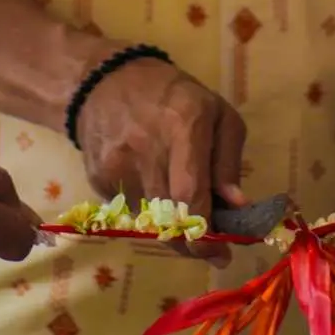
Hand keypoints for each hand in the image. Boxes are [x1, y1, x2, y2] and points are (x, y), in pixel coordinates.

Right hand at [72, 57, 247, 264]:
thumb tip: (236, 207)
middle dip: (194, 242)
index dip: (205, 233)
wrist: (103, 82)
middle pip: (170, 219)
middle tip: (210, 247)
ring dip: (174, 229)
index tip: (222, 252)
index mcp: (184, 125)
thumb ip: (229, 161)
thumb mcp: (217, 113)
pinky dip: (150, 214)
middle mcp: (147, 148)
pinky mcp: (98, 180)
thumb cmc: (172, 97)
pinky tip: (153, 189)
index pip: (190, 195)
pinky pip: (132, 213)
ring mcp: (117, 166)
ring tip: (183, 211)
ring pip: (152, 223)